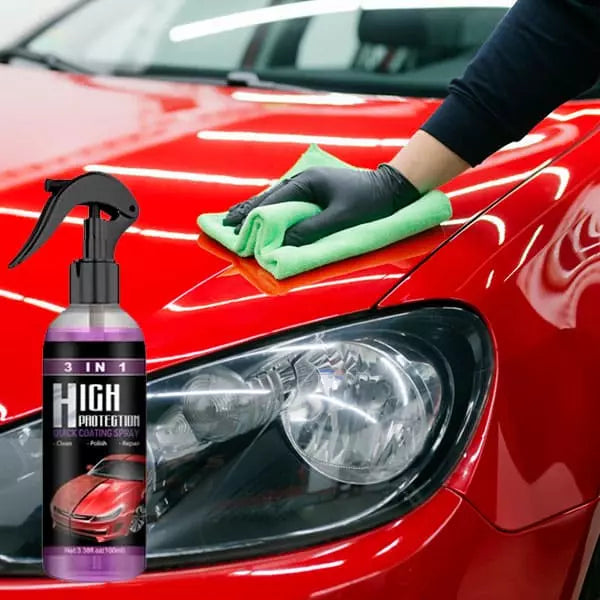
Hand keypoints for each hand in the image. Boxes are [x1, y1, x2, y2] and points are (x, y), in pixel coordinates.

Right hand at [222, 164, 420, 245]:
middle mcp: (302, 180)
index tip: (233, 229)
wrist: (390, 189)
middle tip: (225, 226)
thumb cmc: (369, 202)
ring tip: (234, 221)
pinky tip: (260, 217)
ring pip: (274, 199)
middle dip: (246, 212)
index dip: (252, 217)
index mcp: (306, 182)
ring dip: (255, 211)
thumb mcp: (341, 218)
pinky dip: (269, 210)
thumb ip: (312, 230)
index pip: (272, 201)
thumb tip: (285, 243)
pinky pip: (285, 202)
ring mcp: (307, 185)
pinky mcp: (313, 193)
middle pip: (267, 197)